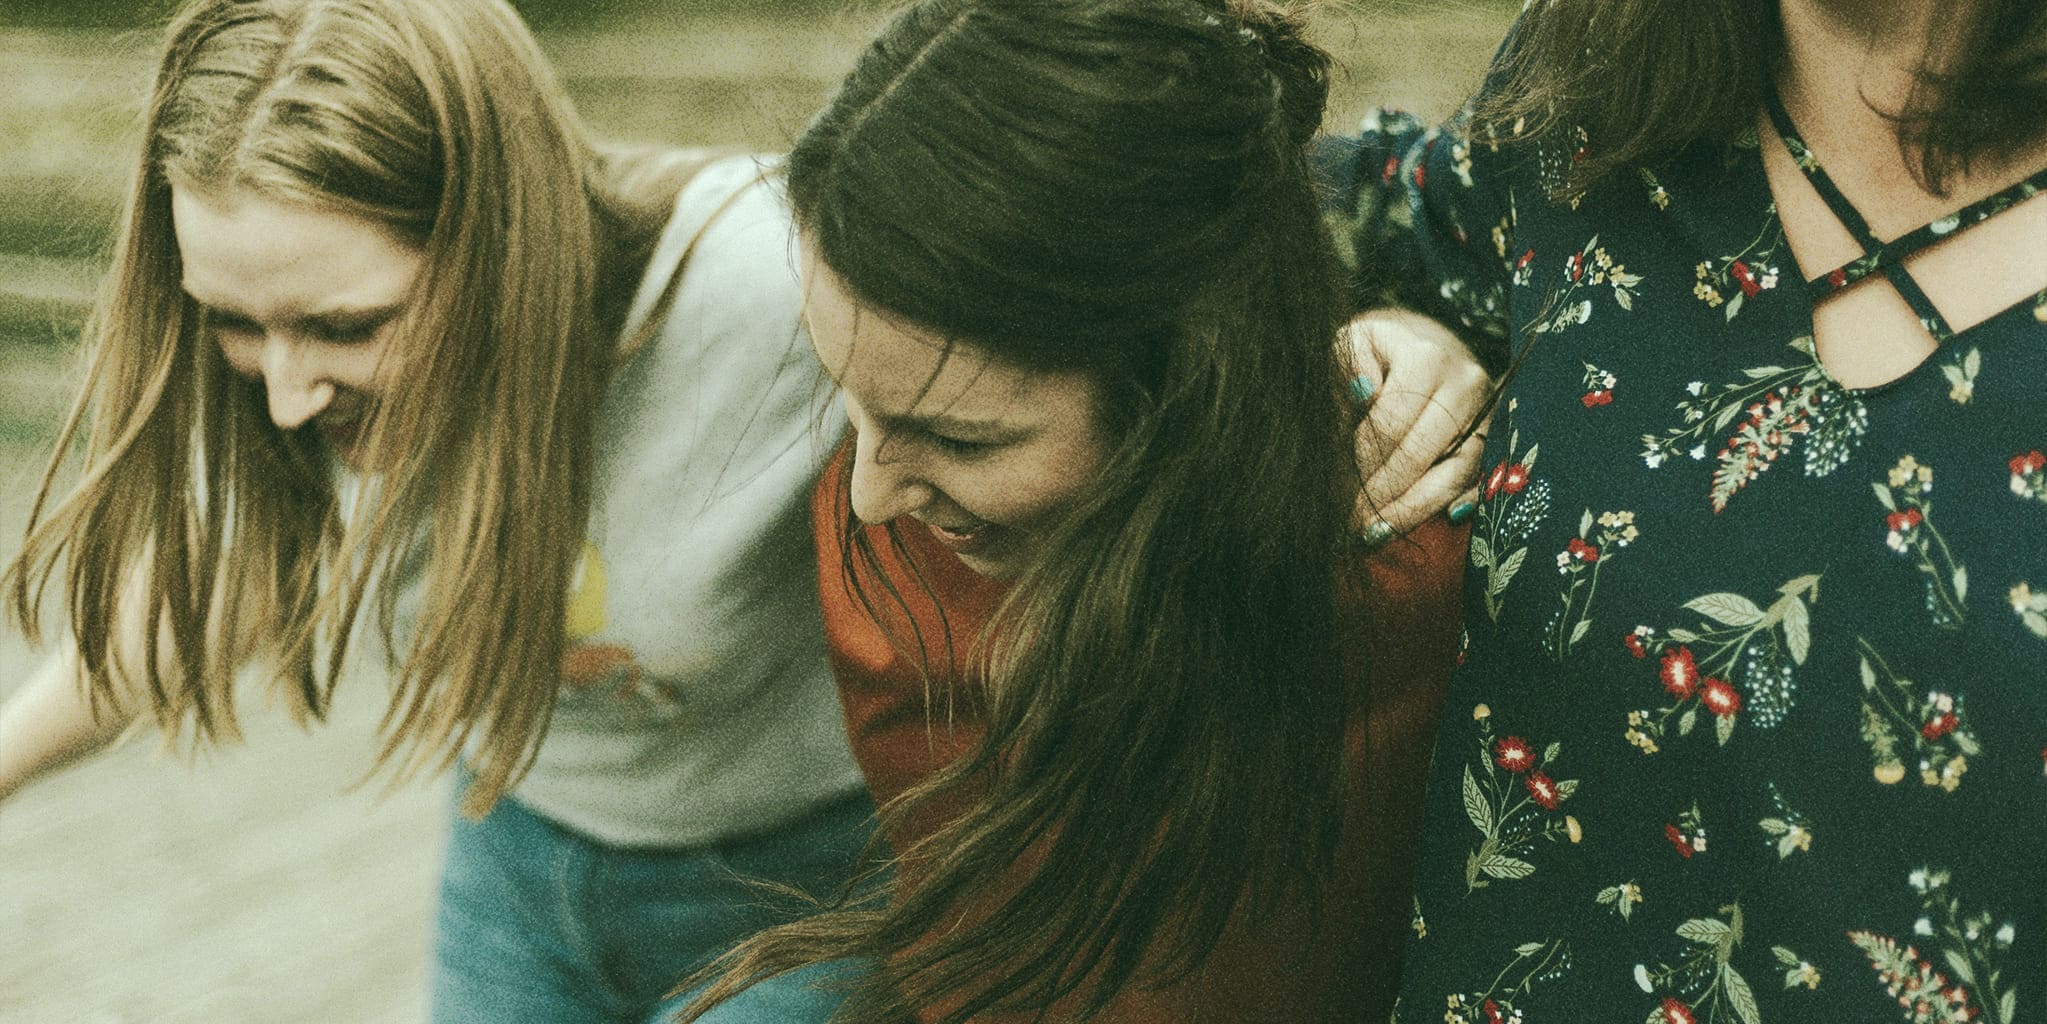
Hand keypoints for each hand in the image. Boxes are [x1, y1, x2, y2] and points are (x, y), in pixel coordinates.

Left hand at [1344, 308, 1492, 542]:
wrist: (1424, 341)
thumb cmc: (1379, 350)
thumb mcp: (1355, 344)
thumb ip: (1348, 369)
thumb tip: (1362, 394)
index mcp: (1427, 358)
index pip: (1390, 424)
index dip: (1362, 463)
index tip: (1337, 490)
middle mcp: (1466, 384)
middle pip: (1421, 453)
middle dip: (1382, 494)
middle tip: (1351, 523)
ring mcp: (1487, 412)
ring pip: (1454, 473)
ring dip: (1414, 509)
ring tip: (1377, 532)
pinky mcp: (1498, 435)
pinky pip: (1479, 480)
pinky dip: (1455, 504)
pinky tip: (1428, 522)